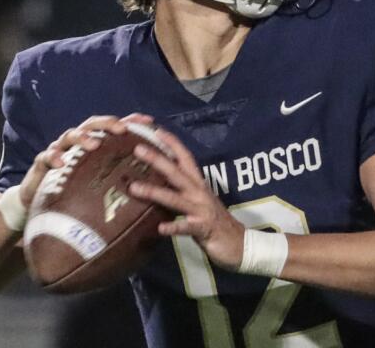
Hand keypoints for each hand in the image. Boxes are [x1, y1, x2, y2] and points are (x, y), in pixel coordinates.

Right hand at [19, 113, 153, 207]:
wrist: (40, 202)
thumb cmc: (74, 189)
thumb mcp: (97, 182)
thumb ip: (117, 178)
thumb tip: (149, 187)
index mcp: (92, 143)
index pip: (113, 128)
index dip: (130, 122)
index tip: (148, 121)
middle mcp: (77, 142)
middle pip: (92, 124)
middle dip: (107, 123)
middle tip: (121, 129)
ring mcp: (59, 149)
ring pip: (70, 135)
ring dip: (83, 137)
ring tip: (93, 143)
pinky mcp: (42, 162)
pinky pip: (47, 156)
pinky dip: (54, 157)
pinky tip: (62, 163)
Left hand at [127, 129, 245, 270]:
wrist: (240, 244)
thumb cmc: (215, 222)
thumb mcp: (198, 202)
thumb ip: (182, 192)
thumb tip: (158, 182)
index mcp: (198, 184)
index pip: (185, 158)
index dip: (172, 143)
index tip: (155, 130)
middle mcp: (199, 193)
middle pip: (177, 172)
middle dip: (157, 159)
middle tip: (137, 149)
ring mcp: (201, 210)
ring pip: (176, 198)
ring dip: (155, 192)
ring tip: (134, 188)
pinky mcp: (203, 229)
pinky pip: (187, 228)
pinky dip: (174, 227)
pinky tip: (161, 228)